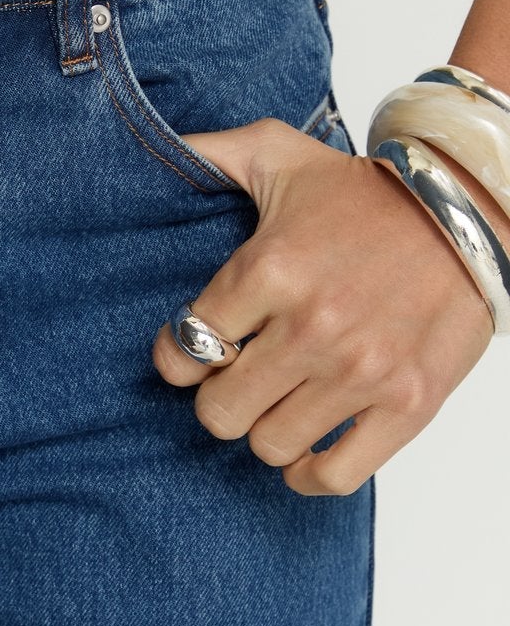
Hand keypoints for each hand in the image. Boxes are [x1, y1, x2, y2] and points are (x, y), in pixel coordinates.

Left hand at [151, 118, 496, 493]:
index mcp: (271, 269)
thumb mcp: (282, 154)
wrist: (471, 205)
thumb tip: (154, 150)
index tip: (198, 351)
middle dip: (220, 399)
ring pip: (268, 446)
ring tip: (280, 403)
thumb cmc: (368, 193)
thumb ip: (213, 154)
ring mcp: (362, 370)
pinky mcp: (408, 404)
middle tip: (239, 380)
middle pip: (218, 412)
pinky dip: (311, 474)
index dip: (181, 357)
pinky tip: (307, 451)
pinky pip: (334, 475)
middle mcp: (313, 325)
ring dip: (266, 429)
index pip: (185, 349)